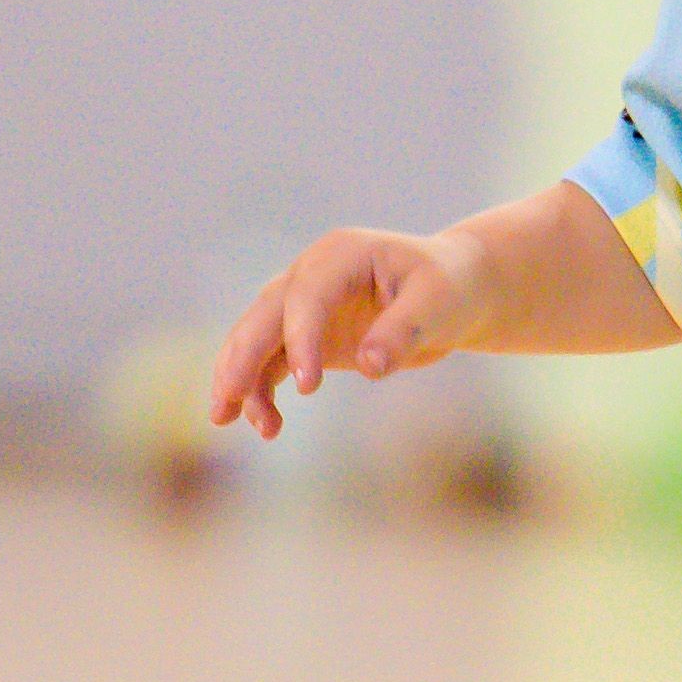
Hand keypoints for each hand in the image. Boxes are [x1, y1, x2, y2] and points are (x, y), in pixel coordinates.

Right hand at [203, 222, 502, 440]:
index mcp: (341, 254)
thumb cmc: (450, 288)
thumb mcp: (439, 304)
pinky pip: (272, 363)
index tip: (309, 389)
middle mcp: (311, 274)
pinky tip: (265, 426)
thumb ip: (404, 330)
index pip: (307, 295)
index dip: (301, 338)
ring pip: (256, 340)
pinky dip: (260, 391)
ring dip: (240, 379)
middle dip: (241, 358)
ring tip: (228, 421)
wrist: (456, 290)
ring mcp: (304, 305)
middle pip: (264, 315)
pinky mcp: (306, 335)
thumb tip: (369, 366)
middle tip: (226, 402)